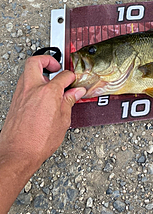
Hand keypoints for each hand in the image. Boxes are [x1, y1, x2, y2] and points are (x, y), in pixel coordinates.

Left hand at [0, 55, 85, 171]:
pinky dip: (33, 84)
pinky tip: (41, 94)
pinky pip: (24, 84)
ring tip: (49, 81)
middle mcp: (32, 89)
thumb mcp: (63, 121)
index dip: (71, 77)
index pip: (63, 75)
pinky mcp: (15, 102)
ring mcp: (21, 94)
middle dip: (47, 59)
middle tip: (56, 66)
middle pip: (36, 61)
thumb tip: (75, 92)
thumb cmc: (38, 141)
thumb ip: (69, 102)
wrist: (17, 154)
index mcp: (48, 92)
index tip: (74, 82)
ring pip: (27, 71)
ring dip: (39, 72)